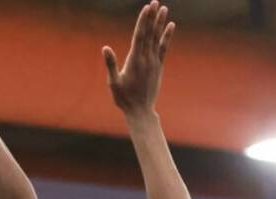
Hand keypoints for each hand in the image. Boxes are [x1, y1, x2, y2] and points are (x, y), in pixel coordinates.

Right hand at [102, 1, 174, 117]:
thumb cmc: (124, 98)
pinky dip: (167, 36)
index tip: (146, 8)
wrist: (140, 111)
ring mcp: (154, 62)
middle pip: (150, 33)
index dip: (143, 20)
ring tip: (163, 8)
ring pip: (157, 38)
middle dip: (152, 17)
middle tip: (155, 2)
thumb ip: (111, 64)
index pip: (140, 36)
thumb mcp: (113, 83)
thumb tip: (105, 48)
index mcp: (134, 61)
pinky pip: (164, 48)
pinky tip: (170, 26)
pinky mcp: (158, 66)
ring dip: (160, 23)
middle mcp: (146, 59)